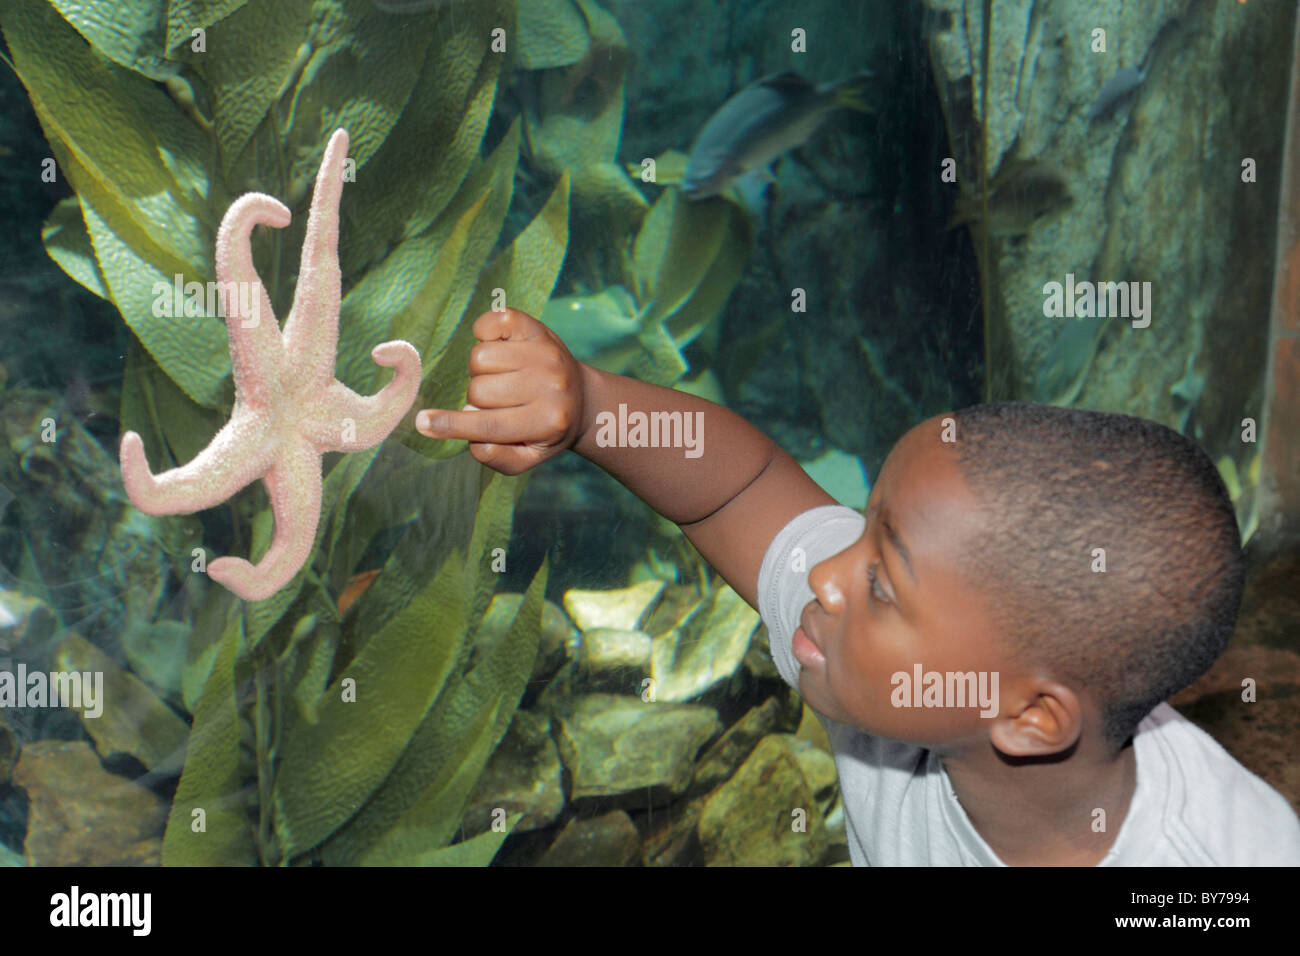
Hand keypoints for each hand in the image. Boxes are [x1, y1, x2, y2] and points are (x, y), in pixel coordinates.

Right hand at [414, 308, 584, 475]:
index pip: (489, 425)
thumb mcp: (528, 457)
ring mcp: (545, 353)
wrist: (581, 400)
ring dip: (480, 370)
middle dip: (477, 399)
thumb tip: (474, 442)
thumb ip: (498, 458)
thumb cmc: (545, 431)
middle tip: (496, 401)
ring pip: (480, 358)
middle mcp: (550, 385)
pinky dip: (483, 332)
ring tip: (499, 378)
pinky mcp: (538, 329)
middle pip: (478, 389)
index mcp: (548, 422)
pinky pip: (493, 321)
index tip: (422, 423)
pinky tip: (495, 348)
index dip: (451, 425)